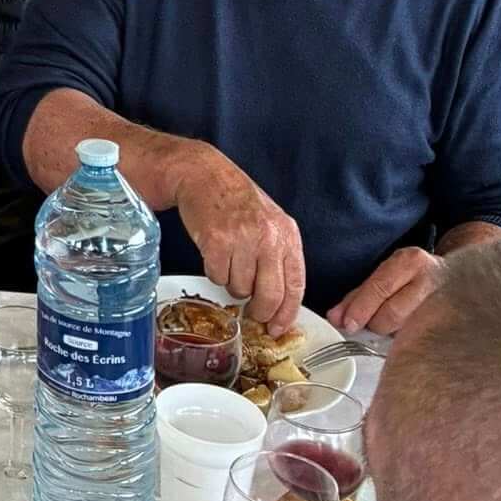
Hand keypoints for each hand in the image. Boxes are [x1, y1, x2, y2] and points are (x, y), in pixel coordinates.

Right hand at [174, 146, 305, 332]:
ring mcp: (242, 239)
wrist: (204, 174)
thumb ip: (278, 257)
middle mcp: (268, 237)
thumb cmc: (236, 200)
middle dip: (259, 311)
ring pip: (240, 289)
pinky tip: (215, 254)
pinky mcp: (216, 242)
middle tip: (252, 312)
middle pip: (270, 295)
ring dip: (233, 284)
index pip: (295, 285)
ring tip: (229, 261)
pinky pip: (217, 277)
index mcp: (287, 234)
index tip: (278, 327)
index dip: (287, 313)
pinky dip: (214, 272)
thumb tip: (279, 303)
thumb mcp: (270, 223)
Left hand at [328, 245, 442, 334]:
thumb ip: (359, 296)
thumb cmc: (412, 276)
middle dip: (374, 324)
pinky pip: (418, 339)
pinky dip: (403, 340)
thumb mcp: (387, 274)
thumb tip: (335, 318)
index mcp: (409, 262)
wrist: (452, 276)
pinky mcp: (447, 325)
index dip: (361, 308)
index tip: (346, 323)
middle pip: (392, 313)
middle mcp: (428, 281)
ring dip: (388, 333)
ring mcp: (442, 305)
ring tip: (386, 325)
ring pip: (405, 330)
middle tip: (367, 325)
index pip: (380, 288)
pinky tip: (400, 335)